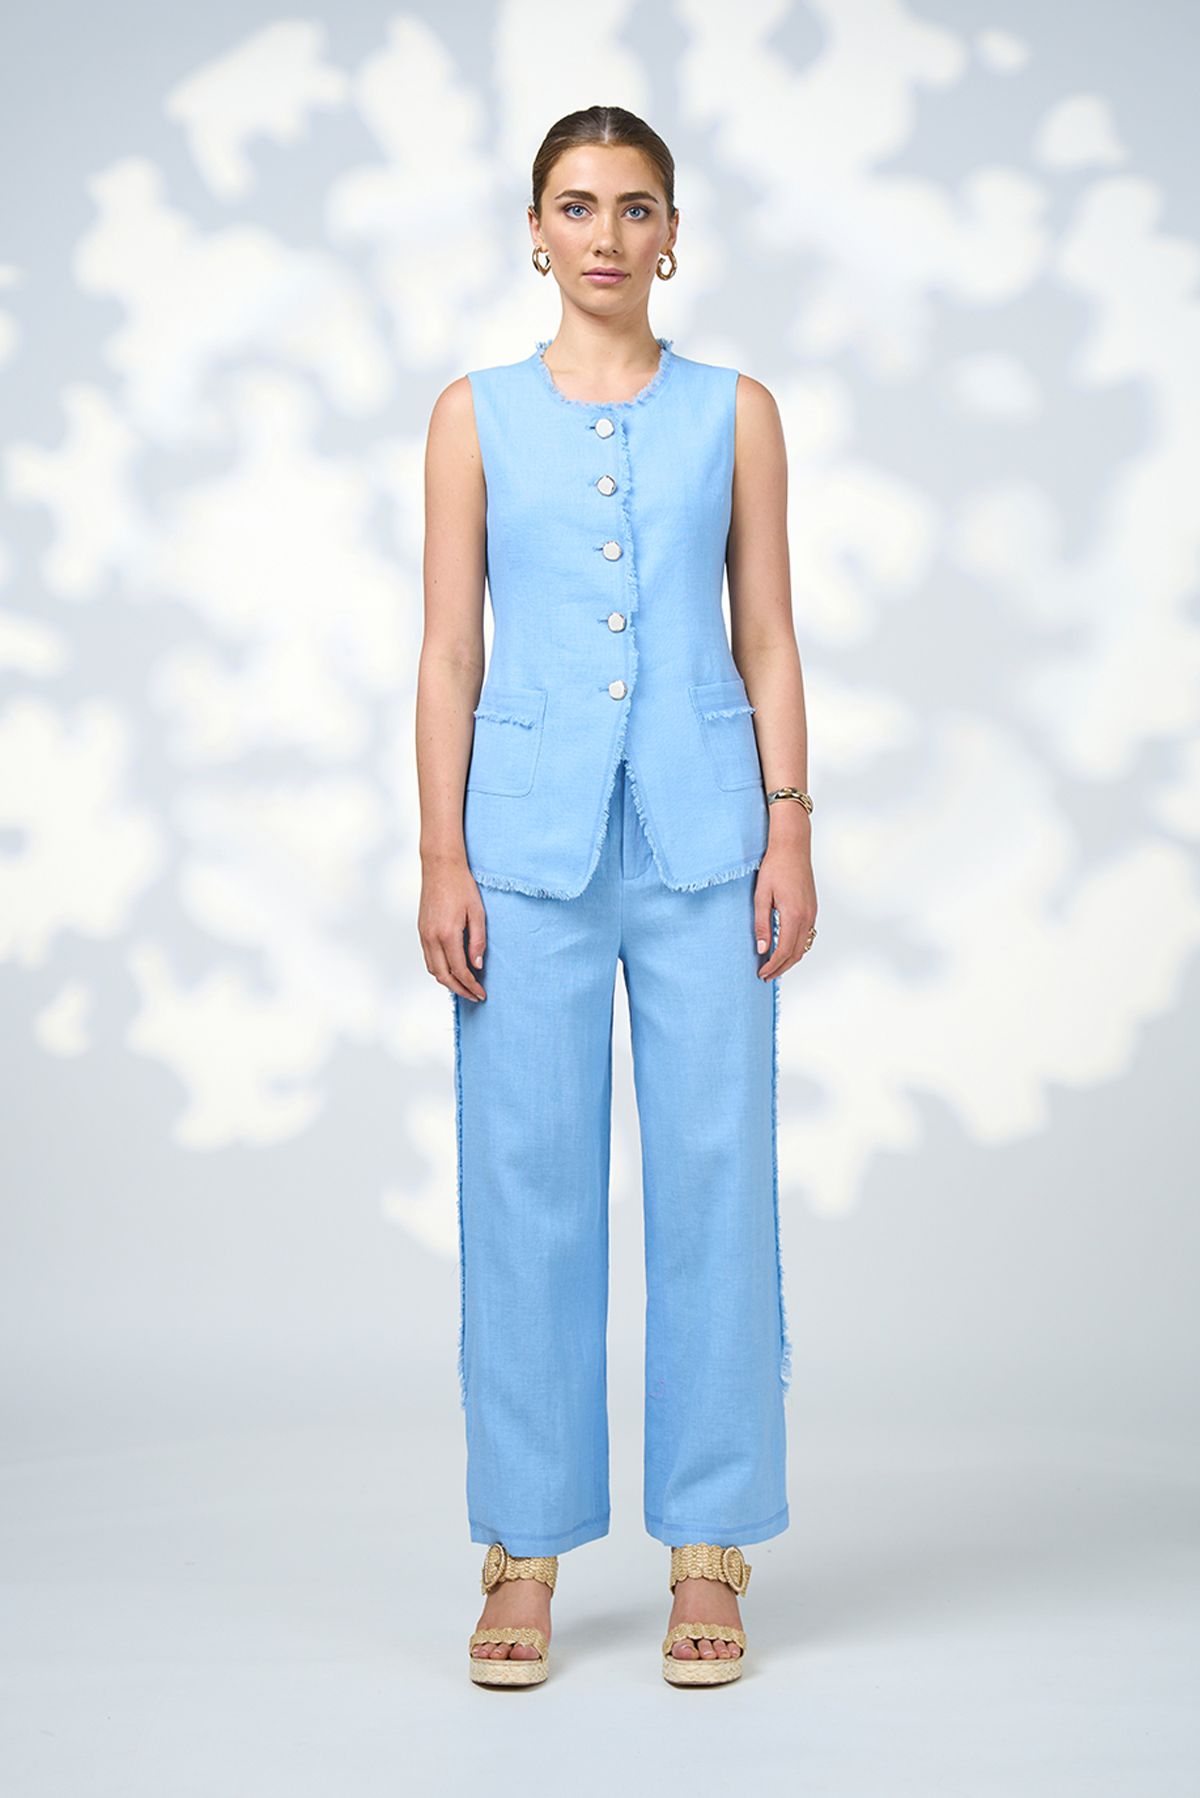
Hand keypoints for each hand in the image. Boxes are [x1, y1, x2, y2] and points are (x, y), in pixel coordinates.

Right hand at [418, 858, 487, 1000]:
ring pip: (433, 969)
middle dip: (459, 990)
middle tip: (474, 996)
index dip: (471, 985)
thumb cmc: (461, 886)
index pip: (460, 970)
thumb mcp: (478, 913)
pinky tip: (451, 970)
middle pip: (443, 976)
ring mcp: (424, 934)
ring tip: (464, 986)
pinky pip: (428, 958)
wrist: (440, 866)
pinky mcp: (421, 930)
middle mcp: (432, 937)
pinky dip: (439, 969)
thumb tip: (477, 966)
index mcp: (447, 934)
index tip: (481, 993)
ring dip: (448, 982)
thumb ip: (478, 941)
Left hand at [753, 818, 816, 980]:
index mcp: (793, 915)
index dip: (772, 966)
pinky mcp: (813, 909)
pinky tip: (785, 948)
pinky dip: (797, 947)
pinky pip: (807, 935)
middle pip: (796, 954)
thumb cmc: (775, 867)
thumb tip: (762, 949)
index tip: (761, 973)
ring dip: (790, 960)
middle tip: (766, 976)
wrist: (793, 847)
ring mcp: (812, 913)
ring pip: (804, 946)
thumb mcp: (761, 896)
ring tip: (774, 966)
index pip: (783, 951)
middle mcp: (807, 917)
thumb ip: (761, 924)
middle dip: (781, 968)